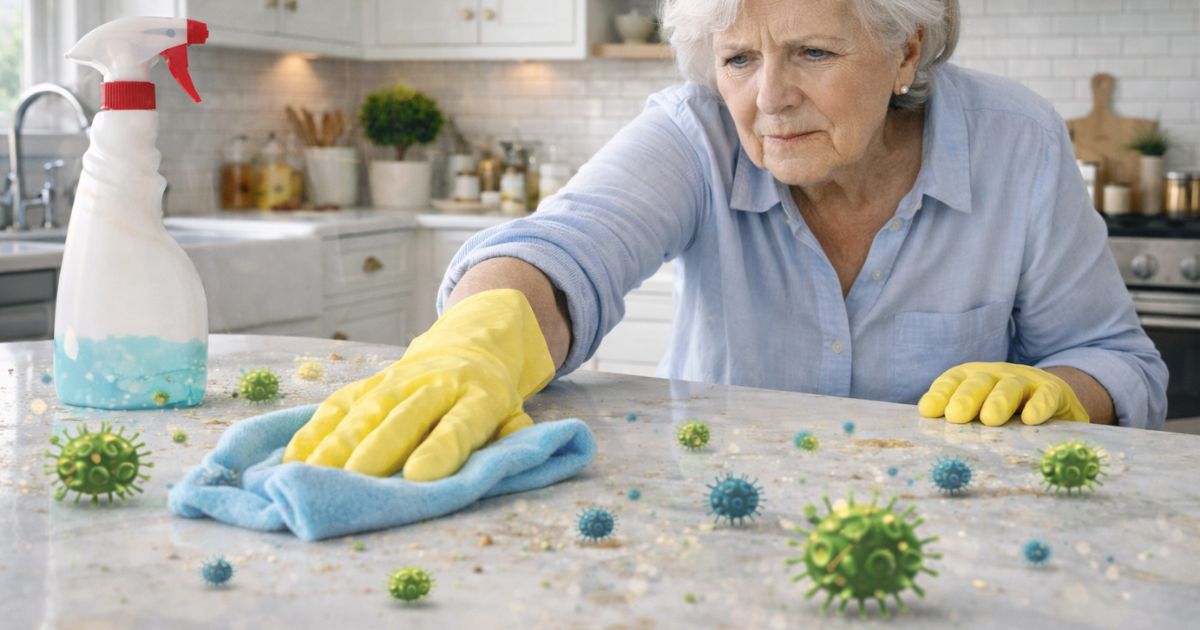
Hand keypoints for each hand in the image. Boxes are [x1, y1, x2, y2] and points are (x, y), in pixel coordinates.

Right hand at [282, 289, 554, 480]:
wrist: (469, 346)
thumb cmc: (488, 402)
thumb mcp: (513, 419)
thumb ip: (509, 445)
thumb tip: (494, 472)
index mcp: (479, 396)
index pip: (460, 423)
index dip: (440, 448)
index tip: (419, 476)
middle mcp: (435, 384)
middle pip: (405, 415)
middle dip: (380, 447)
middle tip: (358, 479)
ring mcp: (397, 380)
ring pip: (366, 408)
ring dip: (339, 442)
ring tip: (316, 474)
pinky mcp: (367, 383)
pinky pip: (338, 405)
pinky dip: (314, 431)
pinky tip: (294, 459)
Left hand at [918, 362, 1089, 425]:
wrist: (1054, 401)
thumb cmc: (1007, 413)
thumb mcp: (980, 414)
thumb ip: (960, 422)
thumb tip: (931, 442)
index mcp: (972, 380)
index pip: (952, 382)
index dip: (940, 394)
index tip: (928, 411)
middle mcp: (996, 376)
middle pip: (978, 383)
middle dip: (965, 398)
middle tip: (956, 417)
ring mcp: (1025, 381)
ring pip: (1010, 386)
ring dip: (998, 401)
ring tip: (990, 419)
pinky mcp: (1053, 391)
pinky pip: (1046, 396)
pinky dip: (1039, 405)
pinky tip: (1031, 419)